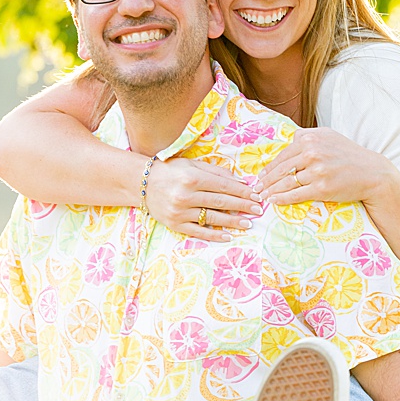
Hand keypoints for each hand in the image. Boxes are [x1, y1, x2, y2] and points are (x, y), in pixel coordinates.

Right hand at [145, 157, 261, 242]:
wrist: (141, 183)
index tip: (256, 196)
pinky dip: (214, 235)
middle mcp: (186, 195)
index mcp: (192, 178)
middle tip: (258, 210)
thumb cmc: (170, 171)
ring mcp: (180, 212)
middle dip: (243, 206)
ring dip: (233, 221)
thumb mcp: (192, 165)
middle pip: (221, 202)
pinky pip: (198, 232)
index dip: (243, 192)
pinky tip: (228, 235)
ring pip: (212, 218)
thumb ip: (216, 172)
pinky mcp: (175, 224)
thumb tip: (240, 181)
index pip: (224, 186)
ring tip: (248, 223)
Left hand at [256, 128, 398, 207]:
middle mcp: (312, 152)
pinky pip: (296, 194)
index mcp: (311, 138)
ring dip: (270, 191)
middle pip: (281, 169)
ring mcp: (317, 170)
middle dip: (265, 181)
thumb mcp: (329, 136)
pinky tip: (274, 201)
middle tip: (256, 189)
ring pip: (286, 182)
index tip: (260, 176)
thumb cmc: (350, 155)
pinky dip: (282, 199)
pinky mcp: (322, 187)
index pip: (283, 155)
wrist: (372, 173)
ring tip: (262, 196)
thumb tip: (289, 139)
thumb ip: (308, 136)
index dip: (269, 168)